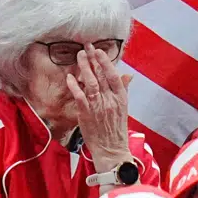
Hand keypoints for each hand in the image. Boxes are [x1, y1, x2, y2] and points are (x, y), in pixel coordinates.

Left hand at [65, 47, 132, 170]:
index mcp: (121, 98)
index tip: (100, 51)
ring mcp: (98, 106)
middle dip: (93, 59)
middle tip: (86, 46)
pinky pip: (79, 96)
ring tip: (79, 56)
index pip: (114, 76)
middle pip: (101, 75)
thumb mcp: (123, 108)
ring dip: (84, 67)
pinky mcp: (86, 114)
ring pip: (90, 82)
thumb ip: (122, 90)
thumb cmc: (115, 130)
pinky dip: (74, 86)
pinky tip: (69, 77)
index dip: (106, 62)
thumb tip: (127, 75)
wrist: (111, 150)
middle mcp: (110, 100)